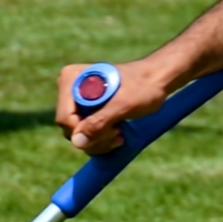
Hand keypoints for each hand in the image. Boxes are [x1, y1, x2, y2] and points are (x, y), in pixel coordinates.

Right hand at [56, 58, 171, 155]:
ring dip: (100, 141)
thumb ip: (99, 122)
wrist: (157, 79)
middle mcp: (68, 88)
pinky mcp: (85, 108)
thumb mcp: (122, 106)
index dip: (85, 132)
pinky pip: (85, 132)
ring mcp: (76, 99)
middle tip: (118, 132)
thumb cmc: (143, 87)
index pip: (65, 119)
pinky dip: (101, 138)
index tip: (112, 130)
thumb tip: (77, 142)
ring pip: (78, 135)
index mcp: (71, 79)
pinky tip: (118, 133)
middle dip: (95, 137)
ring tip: (119, 134)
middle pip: (70, 129)